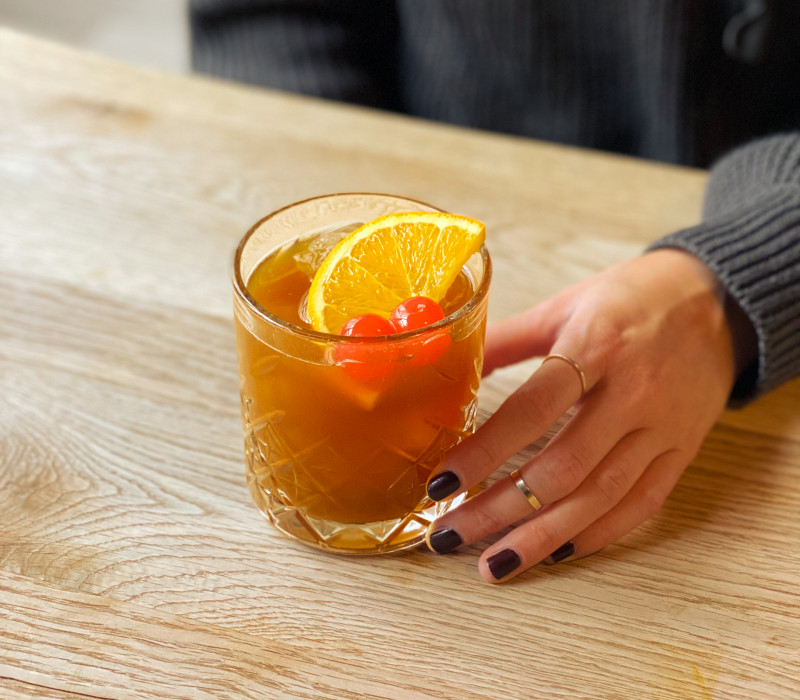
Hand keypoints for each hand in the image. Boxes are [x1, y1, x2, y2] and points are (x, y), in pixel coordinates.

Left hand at [425, 249, 742, 581]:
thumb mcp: (564, 305)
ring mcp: (662, 429)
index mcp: (595, 347)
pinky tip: (556, 551)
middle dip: (499, 509)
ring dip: (542, 536)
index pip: (530, 410)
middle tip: (449, 534)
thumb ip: (507, 338)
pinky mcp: (681, 452)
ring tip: (495, 563)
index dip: (483, 452)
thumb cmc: (630, 298)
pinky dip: (598, 534)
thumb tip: (451, 365)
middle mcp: (632, 394)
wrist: (718, 300)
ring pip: (599, 497)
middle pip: (561, 469)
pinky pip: (641, 504)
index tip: (441, 483)